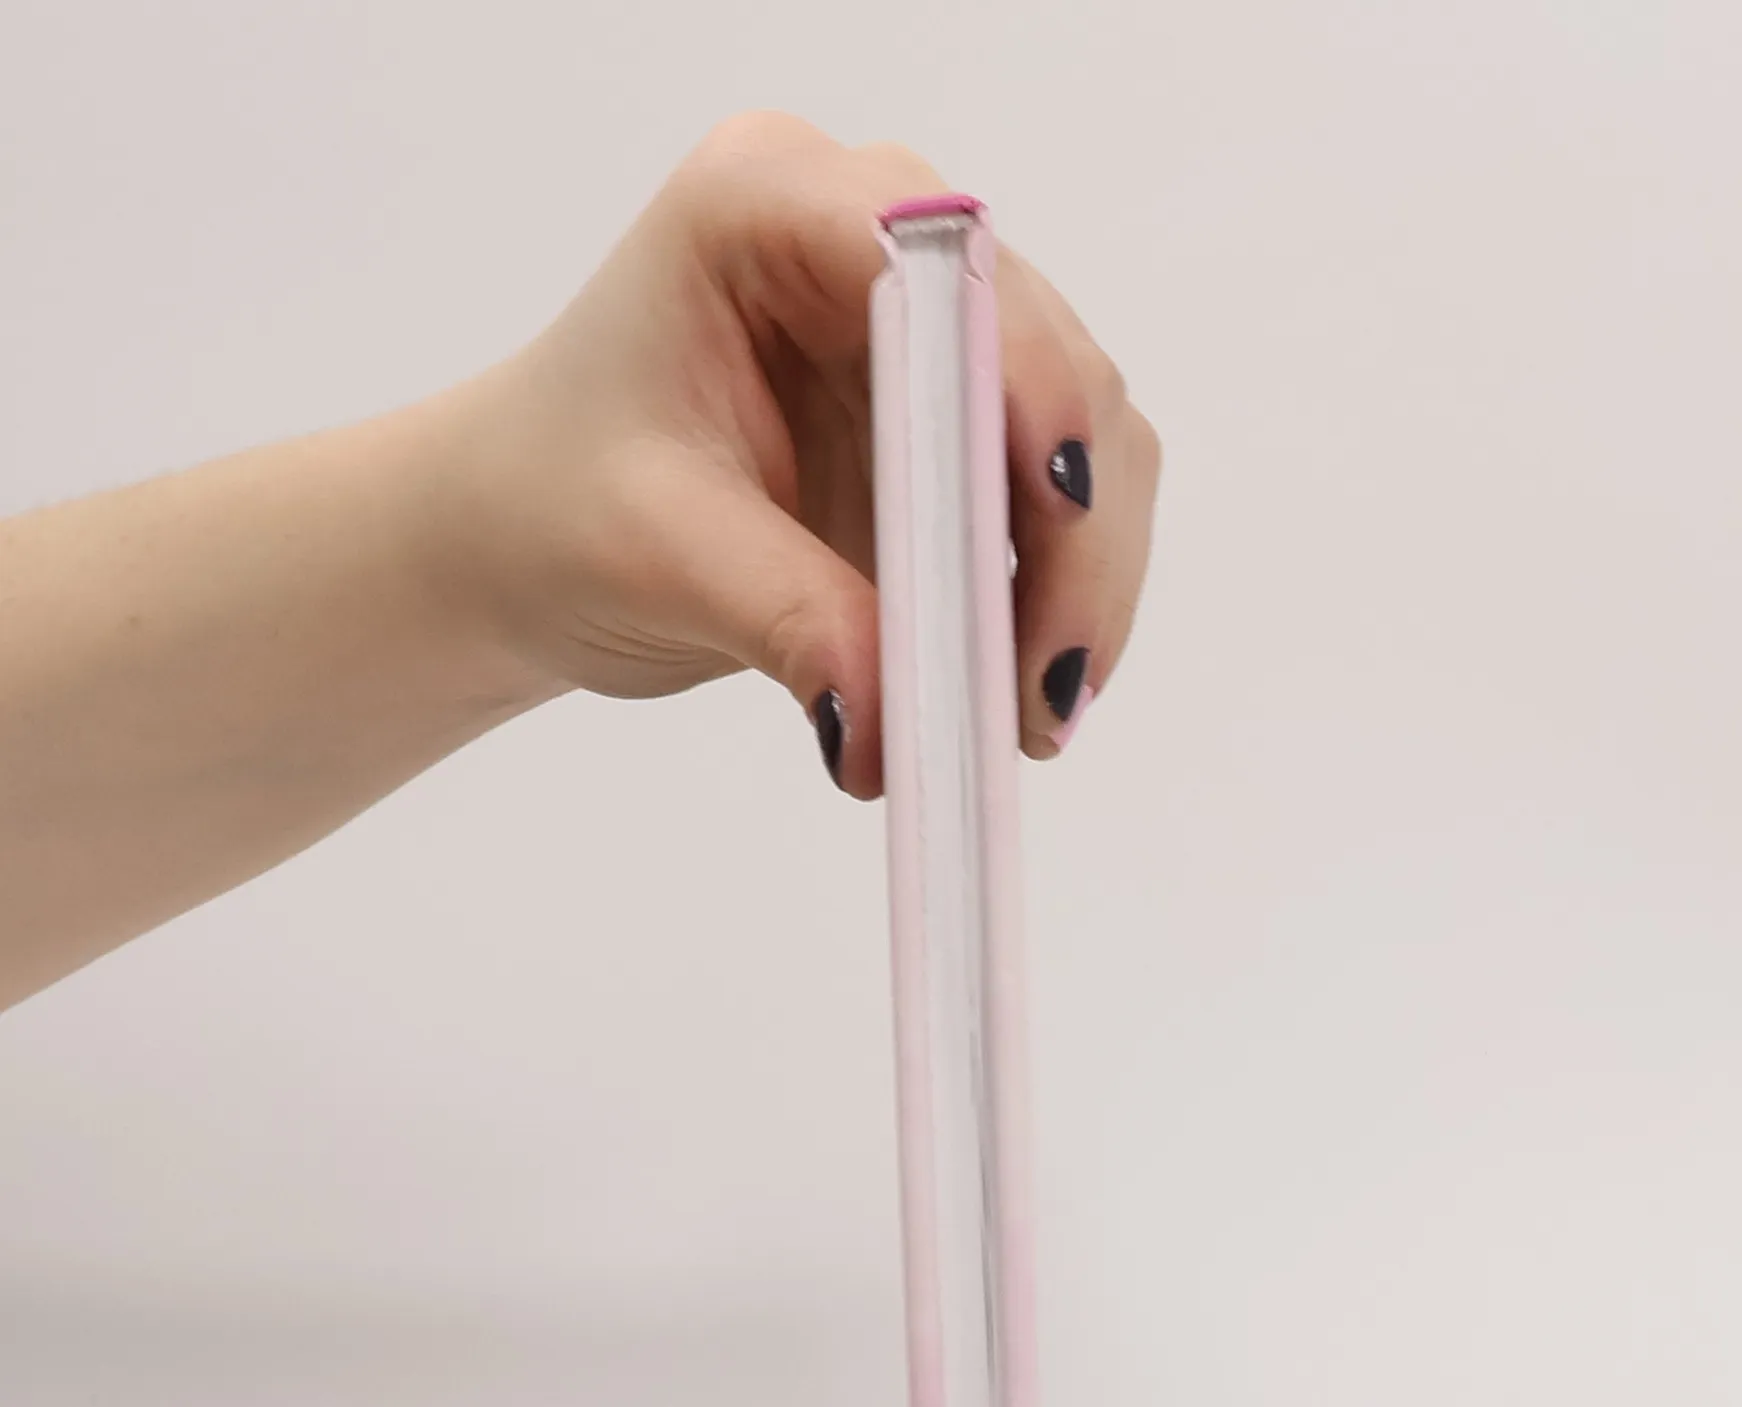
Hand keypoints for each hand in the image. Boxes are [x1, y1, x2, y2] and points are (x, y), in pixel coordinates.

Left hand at [447, 112, 1160, 797]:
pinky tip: (1023, 685)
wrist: (522, 543)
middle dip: (1067, 528)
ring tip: (1032, 713)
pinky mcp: (956, 415)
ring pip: (1082, 428)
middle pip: (1042, 355)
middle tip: (1043, 689)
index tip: (1055, 512)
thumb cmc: (552, 508)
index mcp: (765, 206)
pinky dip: (1060, 590)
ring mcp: (925, 327)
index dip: (1021, 378)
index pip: (940, 264)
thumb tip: (897, 728)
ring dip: (1083, 575)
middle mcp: (868, 238)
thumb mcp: (659, 558)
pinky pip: (1059, 492)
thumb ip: (791, 623)